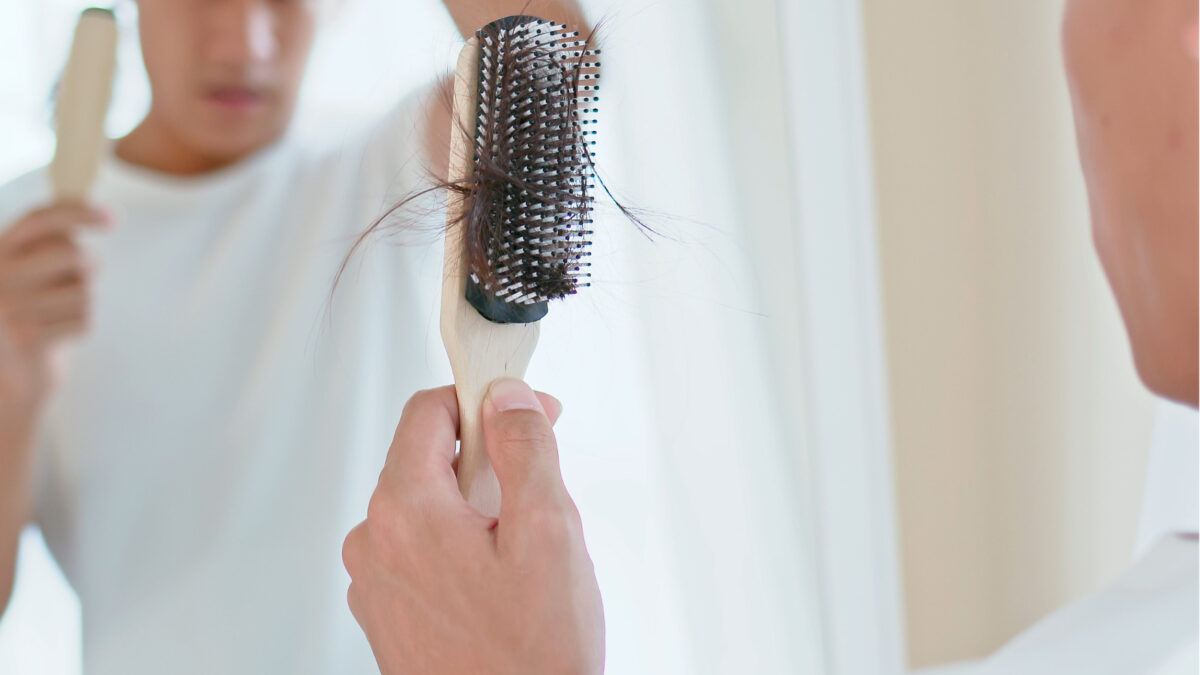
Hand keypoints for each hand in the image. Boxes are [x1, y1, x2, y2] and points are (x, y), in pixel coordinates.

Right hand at [0, 204, 108, 421]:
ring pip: (82, 291)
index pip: (38, 220)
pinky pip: (82, 320)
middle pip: (71, 254)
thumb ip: (53, 244)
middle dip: (88, 268)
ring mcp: (7, 308)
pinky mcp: (26, 337)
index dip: (76, 212)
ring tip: (58, 315)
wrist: (9, 376)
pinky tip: (58, 335)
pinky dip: (79, 327)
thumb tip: (102, 214)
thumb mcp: (32, 272)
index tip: (112, 217)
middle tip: (79, 281)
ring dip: (82, 304)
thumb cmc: (31, 315)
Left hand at [343, 379, 604, 674]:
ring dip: (475, 506)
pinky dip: (459, 545)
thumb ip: (525, 450)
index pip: (427, 412)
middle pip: (427, 459)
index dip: (483, 400)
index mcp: (405, 512)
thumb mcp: (549, 533)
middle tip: (538, 489)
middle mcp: (375, 543)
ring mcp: (376, 582)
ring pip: (427, 506)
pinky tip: (500, 582)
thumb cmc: (531, 657)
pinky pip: (420, 550)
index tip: (524, 410)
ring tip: (523, 552)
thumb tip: (507, 398)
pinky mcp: (387, 612)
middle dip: (486, 459)